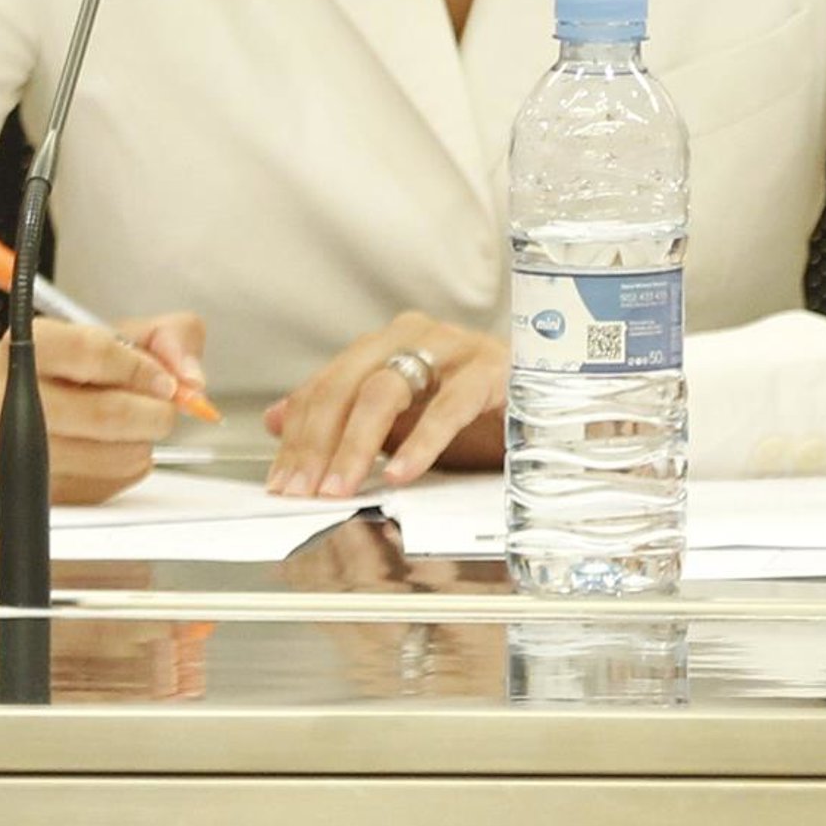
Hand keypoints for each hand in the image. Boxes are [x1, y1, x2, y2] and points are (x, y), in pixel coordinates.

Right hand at [0, 310, 205, 503]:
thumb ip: (169, 338)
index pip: (89, 352)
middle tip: (166, 410)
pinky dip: (126, 468)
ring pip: (106, 456)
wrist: (16, 404)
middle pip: (102, 413)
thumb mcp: (122, 333)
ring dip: (142, 444)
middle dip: (152, 414)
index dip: (139, 369)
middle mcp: (14, 395)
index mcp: (34, 343)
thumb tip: (193, 381)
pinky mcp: (34, 486)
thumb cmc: (74, 367)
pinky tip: (118, 447)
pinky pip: (102, 486)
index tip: (166, 382)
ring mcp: (19, 446)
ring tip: (142, 427)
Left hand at [263, 312, 505, 498]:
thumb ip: (341, 413)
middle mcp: (416, 335)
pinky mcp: (492, 371)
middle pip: (347, 384)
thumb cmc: (472, 407)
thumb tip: (274, 419)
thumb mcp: (401, 415)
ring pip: (387, 389)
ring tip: (340, 487)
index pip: (326, 384)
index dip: (298, 434)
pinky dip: (420, 442)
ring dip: (356, 444)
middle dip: (317, 442)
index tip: (280, 481)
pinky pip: (448, 406)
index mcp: (388, 342)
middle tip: (302, 490)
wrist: (551, 396)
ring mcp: (454, 349)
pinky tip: (400, 472)